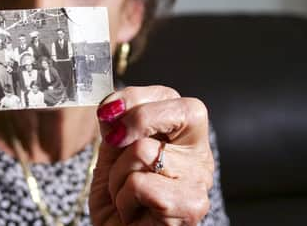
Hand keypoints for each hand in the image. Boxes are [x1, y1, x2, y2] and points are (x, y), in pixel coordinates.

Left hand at [89, 86, 212, 225]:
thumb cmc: (119, 197)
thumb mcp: (112, 152)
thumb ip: (116, 125)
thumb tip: (112, 109)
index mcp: (182, 134)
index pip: (168, 95)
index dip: (132, 97)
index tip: (107, 113)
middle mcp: (198, 152)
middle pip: (179, 110)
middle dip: (136, 120)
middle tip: (116, 143)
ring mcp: (199, 179)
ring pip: (144, 151)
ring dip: (118, 175)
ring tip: (125, 194)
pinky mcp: (192, 206)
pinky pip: (141, 184)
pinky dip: (124, 199)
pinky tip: (133, 212)